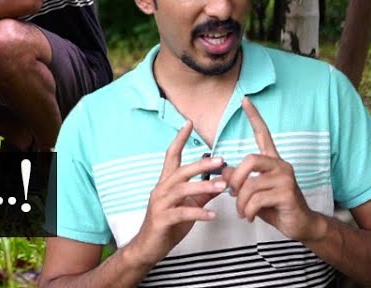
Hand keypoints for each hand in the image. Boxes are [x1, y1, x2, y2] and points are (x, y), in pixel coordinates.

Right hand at [126, 121, 226, 267]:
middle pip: (180, 171)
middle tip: (221, 160)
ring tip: (222, 187)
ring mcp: (160, 204)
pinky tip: (213, 216)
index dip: (179, 139)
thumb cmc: (168, 225)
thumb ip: (201, 194)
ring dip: (203, 187)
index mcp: (165, 183)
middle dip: (200, 164)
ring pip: (182, 190)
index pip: (171, 156)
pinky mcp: (163, 219)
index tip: (189, 123)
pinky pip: (182, 213)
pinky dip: (198, 213)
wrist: (148, 247)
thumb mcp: (187, 207)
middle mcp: (161, 190)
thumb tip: (219, 182)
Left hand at [220, 97, 323, 240]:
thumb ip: (239, 179)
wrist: (300, 225)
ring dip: (240, 202)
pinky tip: (250, 217)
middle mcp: (281, 166)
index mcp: (272, 162)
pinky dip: (248, 210)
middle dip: (236, 179)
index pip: (263, 134)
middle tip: (232, 194)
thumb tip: (222, 171)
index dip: (255, 117)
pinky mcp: (287, 194)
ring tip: (242, 212)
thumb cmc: (274, 206)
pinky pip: (257, 199)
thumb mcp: (252, 191)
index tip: (245, 100)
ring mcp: (286, 179)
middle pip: (250, 160)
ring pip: (250, 185)